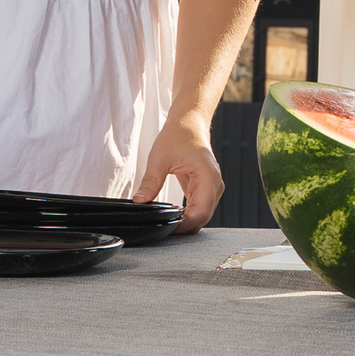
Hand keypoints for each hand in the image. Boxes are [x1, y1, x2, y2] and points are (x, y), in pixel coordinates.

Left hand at [138, 117, 223, 232]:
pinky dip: (188, 215)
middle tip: (164, 231)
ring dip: (188, 222)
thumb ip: (150, 182)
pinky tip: (175, 217)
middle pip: (203, 217)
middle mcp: (214, 184)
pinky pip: (200, 207)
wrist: (189, 123)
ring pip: (203, 214)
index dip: (185, 225)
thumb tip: (140, 201)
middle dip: (185, 227)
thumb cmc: (179, 135)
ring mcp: (212, 187)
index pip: (200, 212)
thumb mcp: (159, 158)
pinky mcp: (205, 188)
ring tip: (168, 225)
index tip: (168, 230)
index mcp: (207, 177)